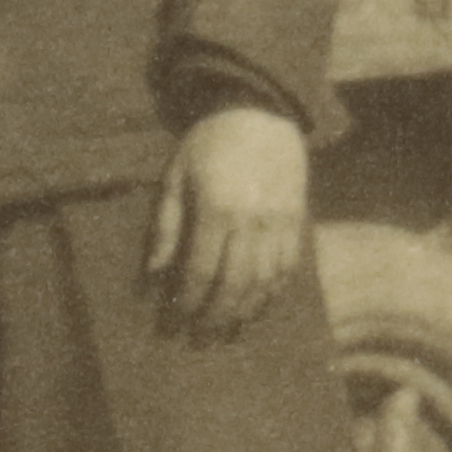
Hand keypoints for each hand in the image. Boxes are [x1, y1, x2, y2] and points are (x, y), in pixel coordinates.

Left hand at [149, 102, 312, 337]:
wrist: (260, 112)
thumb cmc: (208, 144)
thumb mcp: (176, 177)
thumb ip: (166, 227)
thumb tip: (153, 274)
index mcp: (216, 208)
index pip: (199, 271)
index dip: (186, 304)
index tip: (173, 326)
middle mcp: (251, 220)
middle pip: (234, 285)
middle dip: (215, 317)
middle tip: (200, 340)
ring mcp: (279, 222)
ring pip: (265, 282)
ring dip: (245, 312)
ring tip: (227, 330)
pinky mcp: (298, 220)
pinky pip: (288, 268)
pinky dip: (272, 293)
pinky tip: (256, 306)